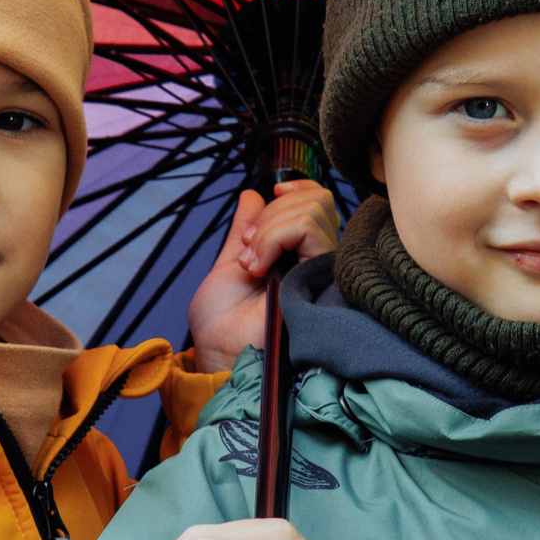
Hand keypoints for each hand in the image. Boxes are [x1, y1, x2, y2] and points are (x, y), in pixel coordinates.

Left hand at [184, 181, 339, 373]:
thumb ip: (246, 229)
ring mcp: (319, 269)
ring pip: (312, 210)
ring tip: (250, 264)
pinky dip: (272, 237)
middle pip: (317, 200)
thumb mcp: (229, 262)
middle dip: (271, 213)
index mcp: (296, 256)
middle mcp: (314, 261)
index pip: (319, 202)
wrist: (219, 351)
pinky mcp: (321, 277)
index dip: (298, 188)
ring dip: (267, 229)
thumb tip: (253, 194)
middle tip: (248, 248)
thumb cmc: (222, 323)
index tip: (272, 193)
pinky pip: (307, 228)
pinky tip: (259, 267)